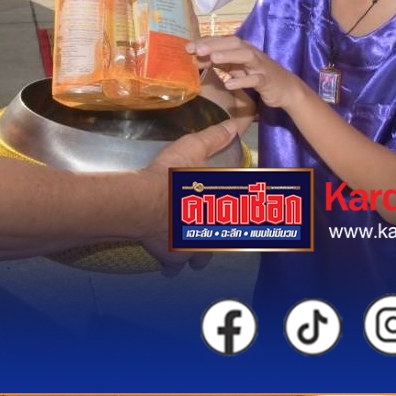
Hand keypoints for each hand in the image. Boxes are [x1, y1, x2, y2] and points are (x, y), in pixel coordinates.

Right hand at [139, 115, 248, 275]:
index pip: (248, 216)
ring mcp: (192, 248)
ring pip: (201, 260)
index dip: (250, 216)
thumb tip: (234, 125)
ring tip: (188, 242)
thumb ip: (215, 137)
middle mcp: (212, 232)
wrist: (143, 201)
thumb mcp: (193, 148)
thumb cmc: (170, 175)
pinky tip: (165, 256)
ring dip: (196, 253)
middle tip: (209, 226)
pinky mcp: (170, 258)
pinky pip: (172, 269)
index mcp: (223, 207)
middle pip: (225, 243)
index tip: (252, 216)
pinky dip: (170, 264)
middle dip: (218, 236)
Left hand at [188, 36, 306, 111]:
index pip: (224, 41)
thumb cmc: (258, 75)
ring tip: (213, 59)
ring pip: (246, 56)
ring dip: (229, 56)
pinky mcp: (267, 81)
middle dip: (215, 45)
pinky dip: (242, 81)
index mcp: (243, 49)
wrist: (286, 89)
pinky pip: (256, 79)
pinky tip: (228, 84)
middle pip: (234, 44)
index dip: (207, 42)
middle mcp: (252, 54)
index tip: (188, 47)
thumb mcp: (238, 68)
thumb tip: (197, 59)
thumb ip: (220, 62)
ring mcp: (261, 66)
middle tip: (196, 49)